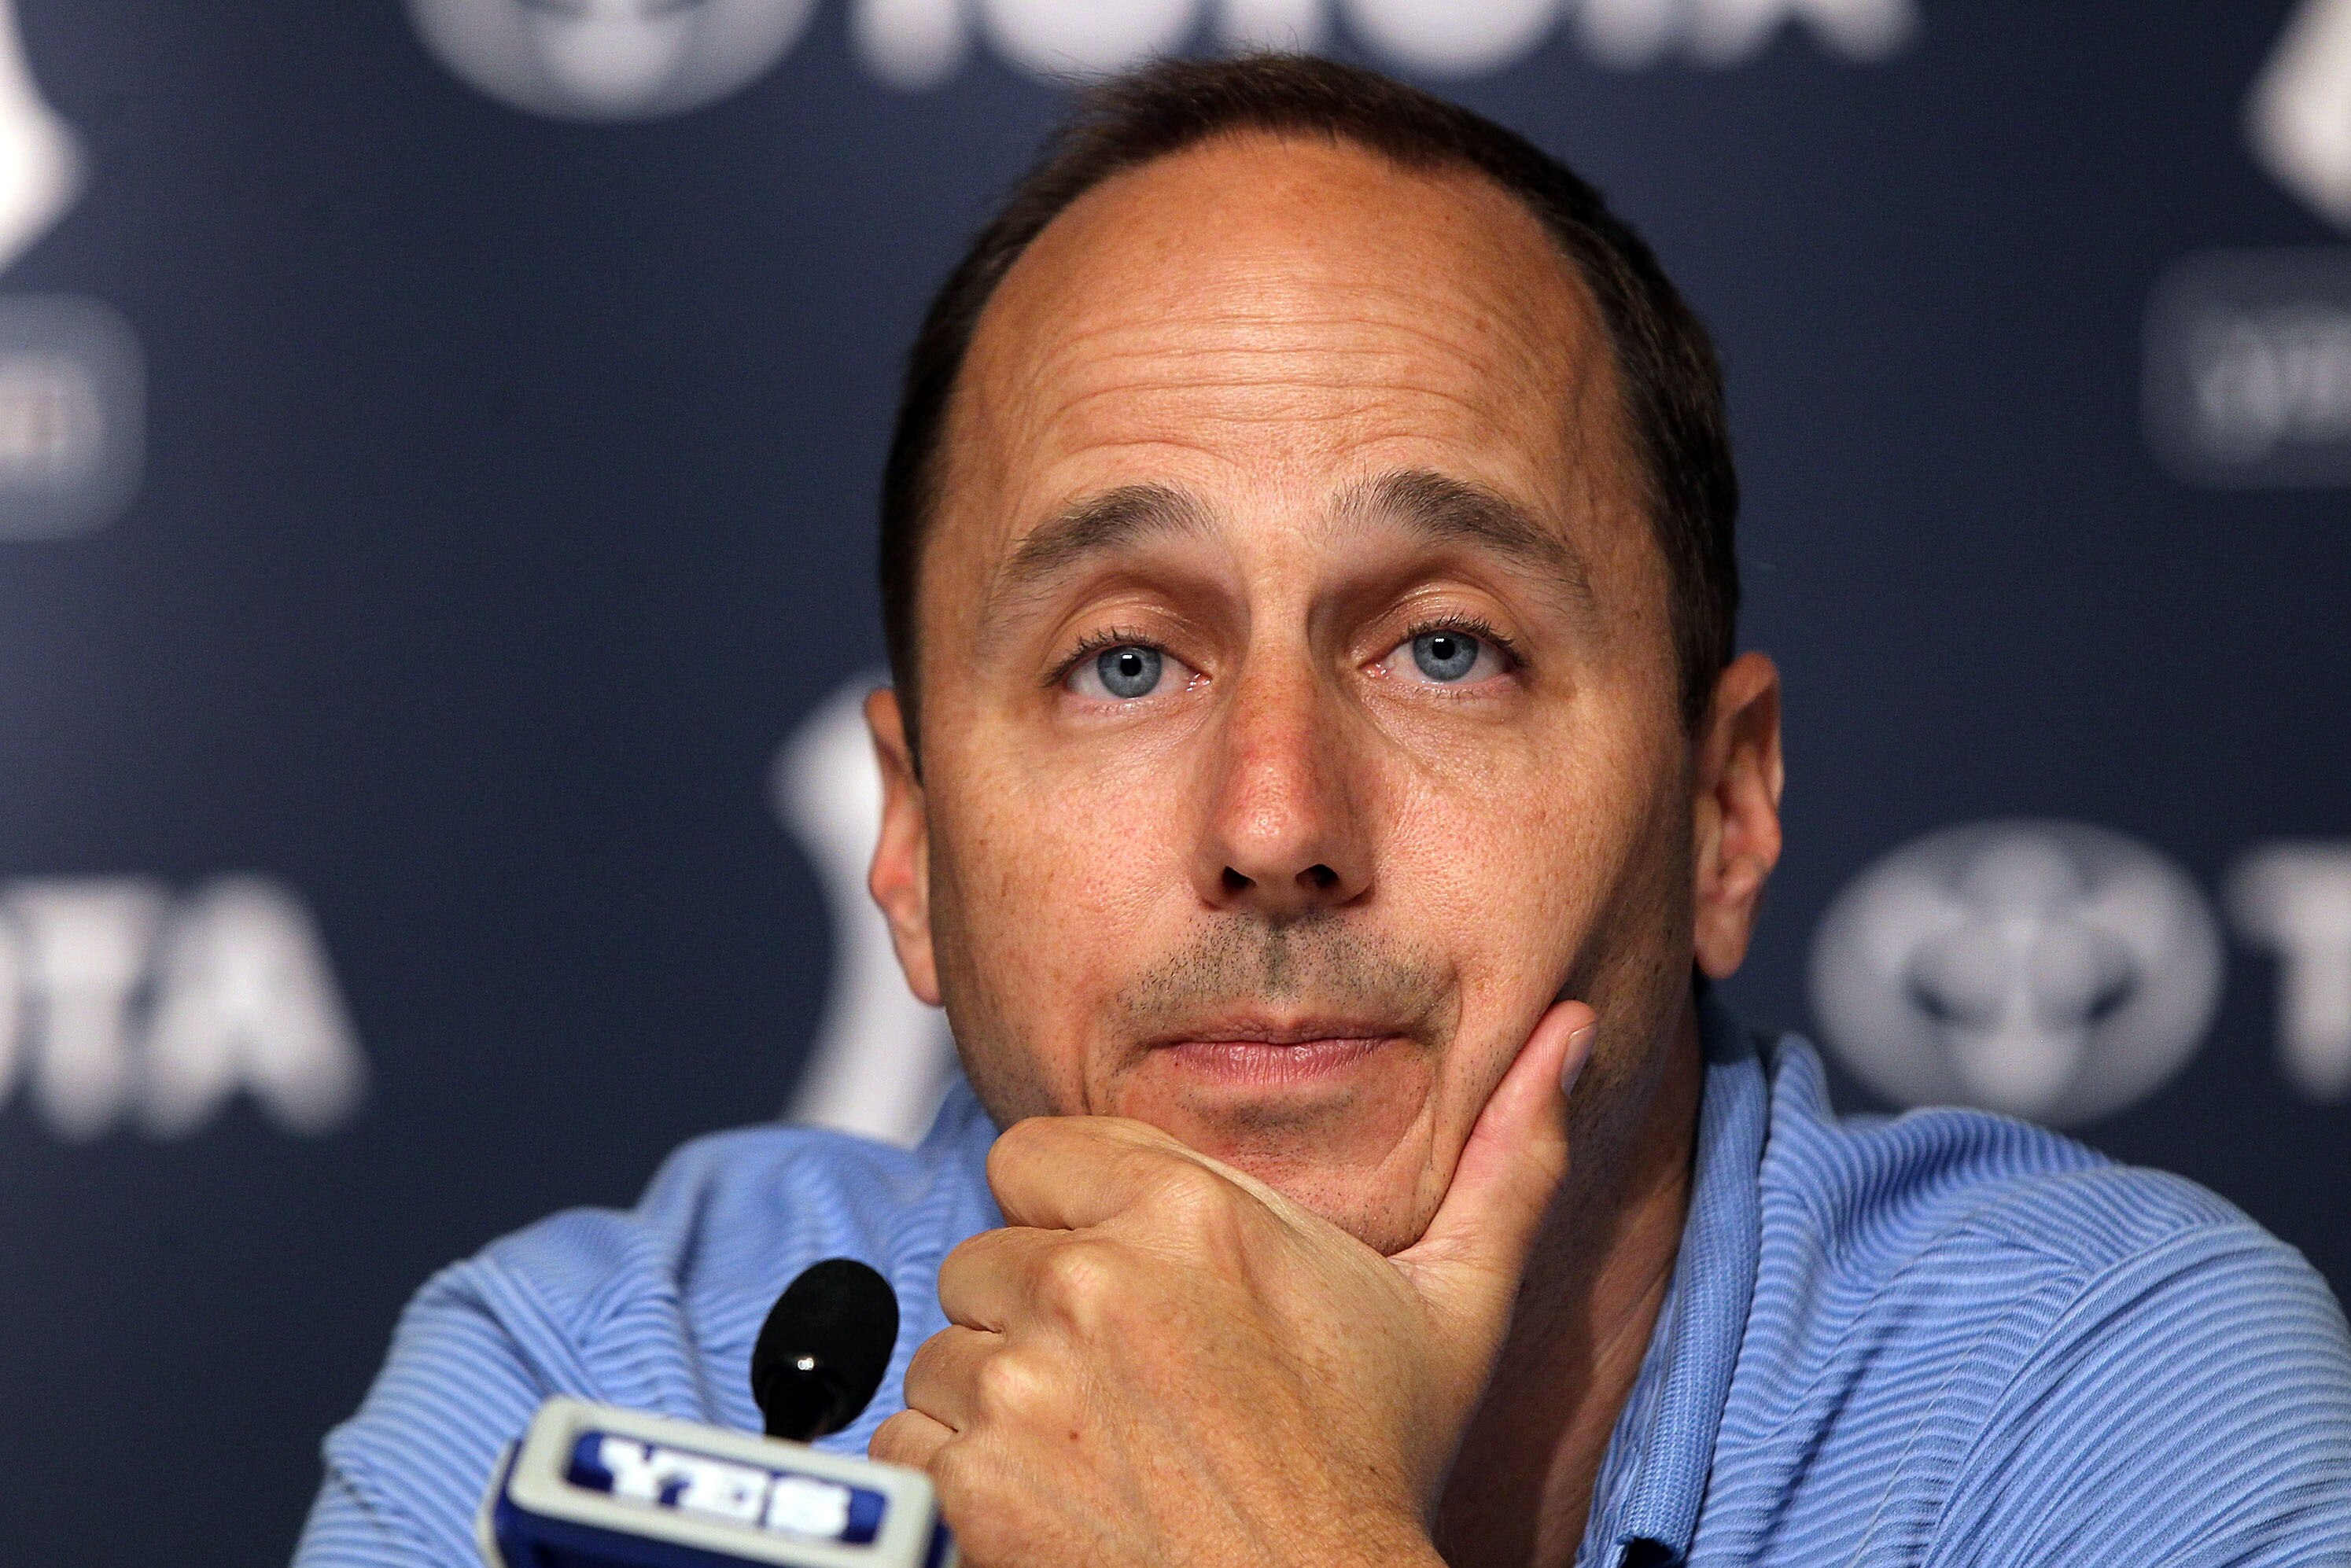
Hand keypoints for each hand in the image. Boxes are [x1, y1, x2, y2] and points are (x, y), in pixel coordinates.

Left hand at [869, 1000, 1597, 1567]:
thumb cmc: (1379, 1471)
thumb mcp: (1456, 1305)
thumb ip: (1512, 1156)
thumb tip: (1573, 1031)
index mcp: (1190, 1211)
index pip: (1034, 1153)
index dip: (1072, 1214)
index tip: (1127, 1282)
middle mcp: (1094, 1279)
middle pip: (989, 1251)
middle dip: (1036, 1309)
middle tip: (1124, 1381)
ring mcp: (1023, 1381)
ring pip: (948, 1346)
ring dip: (998, 1393)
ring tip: (1098, 1444)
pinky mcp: (971, 1477)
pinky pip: (912, 1437)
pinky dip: (956, 1472)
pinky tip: (1053, 1496)